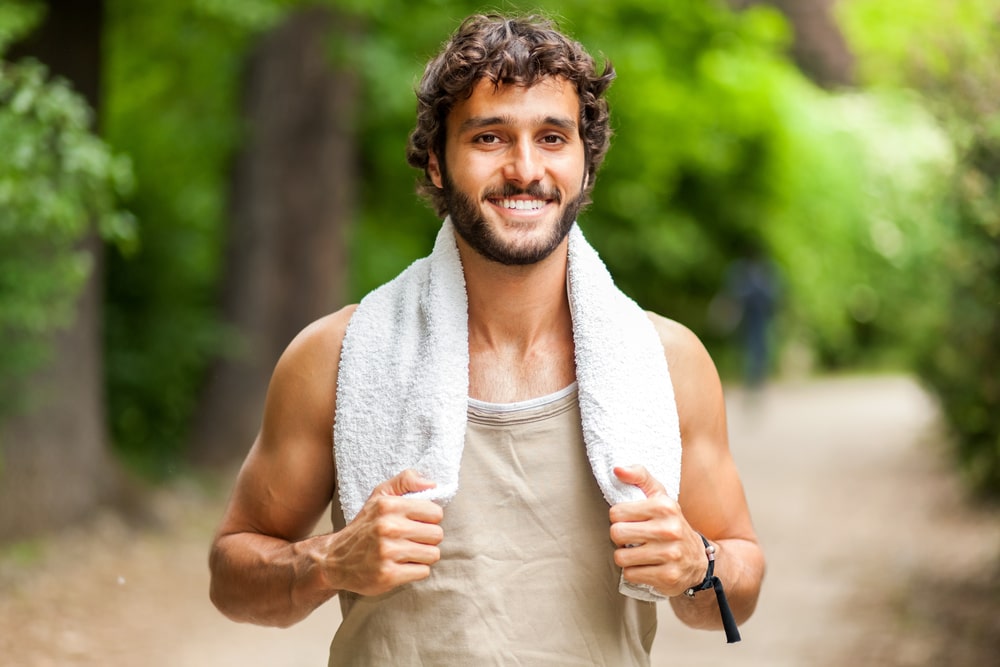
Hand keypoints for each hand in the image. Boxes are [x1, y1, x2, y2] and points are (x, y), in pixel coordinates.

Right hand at [325, 469, 443, 595]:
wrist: (335, 560)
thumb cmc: (365, 526)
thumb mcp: (380, 496)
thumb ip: (406, 481)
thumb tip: (433, 484)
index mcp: (389, 506)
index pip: (435, 512)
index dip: (429, 519)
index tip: (417, 523)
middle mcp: (388, 528)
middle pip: (437, 534)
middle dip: (428, 538)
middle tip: (411, 540)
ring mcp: (388, 553)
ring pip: (433, 554)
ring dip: (423, 556)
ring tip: (406, 553)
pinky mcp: (388, 575)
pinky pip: (423, 572)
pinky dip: (415, 570)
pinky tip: (401, 566)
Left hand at [609, 465, 705, 596]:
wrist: (698, 559)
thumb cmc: (671, 524)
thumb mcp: (660, 496)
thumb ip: (639, 477)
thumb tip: (617, 469)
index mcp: (664, 506)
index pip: (616, 512)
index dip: (619, 518)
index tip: (631, 521)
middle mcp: (669, 530)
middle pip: (616, 534)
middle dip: (620, 538)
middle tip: (632, 538)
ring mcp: (670, 555)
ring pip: (621, 557)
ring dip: (625, 557)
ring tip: (638, 553)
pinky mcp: (668, 577)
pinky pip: (631, 574)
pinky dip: (634, 572)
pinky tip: (646, 566)